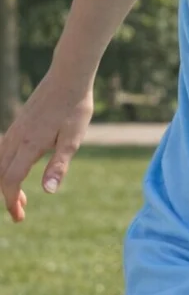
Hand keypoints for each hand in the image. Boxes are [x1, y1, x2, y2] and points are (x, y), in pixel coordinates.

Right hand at [0, 71, 94, 221]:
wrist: (68, 77)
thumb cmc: (75, 108)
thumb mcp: (73, 139)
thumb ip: (59, 165)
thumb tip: (47, 190)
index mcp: (29, 145)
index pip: (11, 180)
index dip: (12, 201)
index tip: (19, 217)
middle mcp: (17, 138)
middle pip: (0, 174)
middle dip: (7, 196)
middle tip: (21, 213)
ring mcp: (15, 129)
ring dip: (6, 182)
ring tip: (22, 197)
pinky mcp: (19, 124)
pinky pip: (3, 150)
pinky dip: (5, 167)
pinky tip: (19, 170)